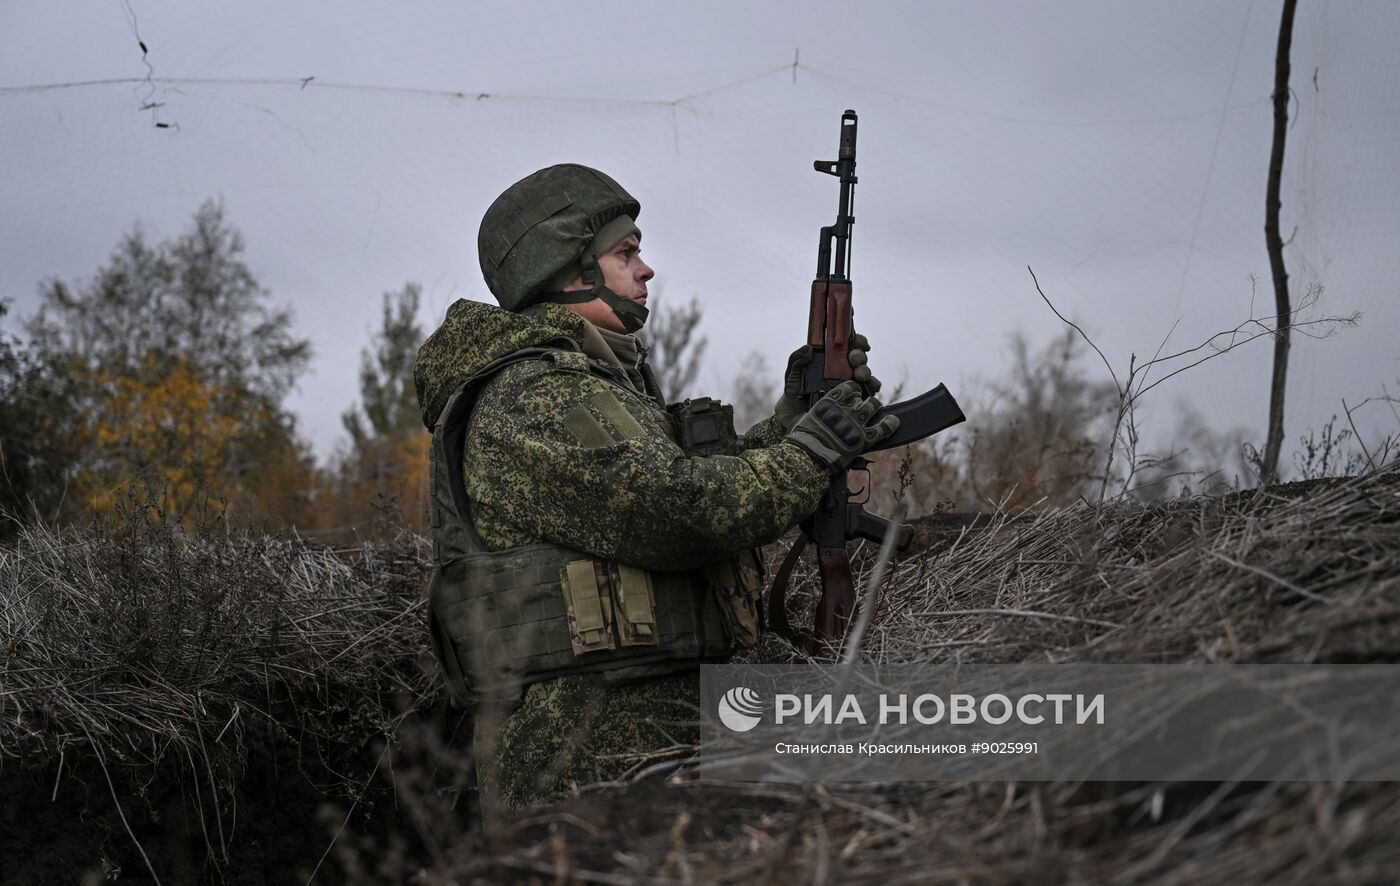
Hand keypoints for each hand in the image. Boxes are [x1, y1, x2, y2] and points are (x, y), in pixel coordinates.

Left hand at [772, 334, 881, 433]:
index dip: (856, 340)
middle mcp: (843, 371)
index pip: (847, 346)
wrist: (796, 419)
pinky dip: (872, 386)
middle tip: (854, 360)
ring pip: (866, 373)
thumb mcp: (792, 375)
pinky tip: (865, 388)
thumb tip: (808, 348)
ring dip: (865, 371)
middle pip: (859, 358)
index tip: (856, 341)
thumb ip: (796, 359)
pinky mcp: (856, 400)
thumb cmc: (794, 394)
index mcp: (830, 361)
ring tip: (859, 376)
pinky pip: (870, 390)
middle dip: (859, 356)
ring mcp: (851, 385)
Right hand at [785, 381, 899, 472]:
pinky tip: (894, 421)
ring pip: (873, 406)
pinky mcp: (864, 438)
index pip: (850, 387)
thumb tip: (829, 408)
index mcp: (831, 401)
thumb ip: (823, 409)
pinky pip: (883, 428)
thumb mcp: (810, 417)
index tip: (852, 393)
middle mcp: (846, 409)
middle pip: (862, 397)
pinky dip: (890, 423)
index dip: (853, 389)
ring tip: (873, 409)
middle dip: (862, 400)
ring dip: (873, 407)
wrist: (808, 457)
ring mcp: (856, 423)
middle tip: (860, 405)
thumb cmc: (804, 439)